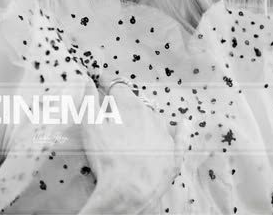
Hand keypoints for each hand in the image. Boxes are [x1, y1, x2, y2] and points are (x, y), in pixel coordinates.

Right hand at [77, 77, 179, 212]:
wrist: (129, 191)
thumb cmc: (106, 156)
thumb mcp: (89, 124)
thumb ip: (89, 99)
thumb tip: (87, 81)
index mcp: (129, 104)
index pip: (117, 86)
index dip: (106, 84)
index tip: (99, 83)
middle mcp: (150, 114)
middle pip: (136, 102)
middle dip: (124, 103)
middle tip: (111, 112)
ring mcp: (164, 135)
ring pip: (155, 118)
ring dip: (145, 117)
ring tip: (133, 126)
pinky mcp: (173, 155)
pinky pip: (180, 137)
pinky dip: (181, 129)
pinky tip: (184, 123)